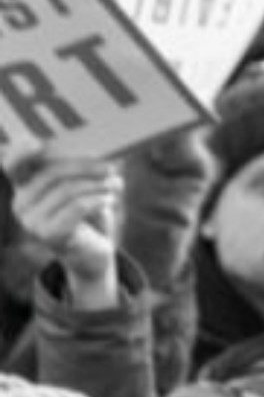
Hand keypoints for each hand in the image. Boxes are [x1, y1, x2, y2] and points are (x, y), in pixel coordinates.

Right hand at [4, 150, 121, 305]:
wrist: (93, 253)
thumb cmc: (88, 217)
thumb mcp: (82, 189)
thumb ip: (79, 171)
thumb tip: (95, 153)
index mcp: (24, 187)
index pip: (13, 165)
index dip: (20, 152)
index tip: (37, 143)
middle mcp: (21, 202)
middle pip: (51, 173)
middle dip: (85, 166)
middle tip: (111, 167)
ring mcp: (31, 220)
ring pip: (67, 189)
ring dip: (97, 184)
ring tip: (116, 184)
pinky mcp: (49, 234)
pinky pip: (77, 207)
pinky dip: (98, 199)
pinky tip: (110, 199)